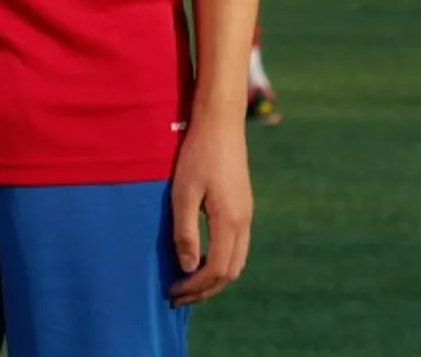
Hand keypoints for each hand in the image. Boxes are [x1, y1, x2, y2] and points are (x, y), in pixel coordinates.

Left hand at [167, 116, 254, 305]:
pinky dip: (221, 261)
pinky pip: (237, 246)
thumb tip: (188, 267)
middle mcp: (244, 222)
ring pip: (237, 260)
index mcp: (230, 222)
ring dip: (214, 277)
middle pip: (231, 271)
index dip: (196, 287)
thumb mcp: (183, 194)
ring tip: (188, 282)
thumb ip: (185, 232)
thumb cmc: (197, 156)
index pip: (217, 270)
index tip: (173, 291)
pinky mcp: (243, 207)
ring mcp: (246, 215)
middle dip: (206, 289)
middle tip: (179, 295)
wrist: (221, 125)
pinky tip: (201, 258)